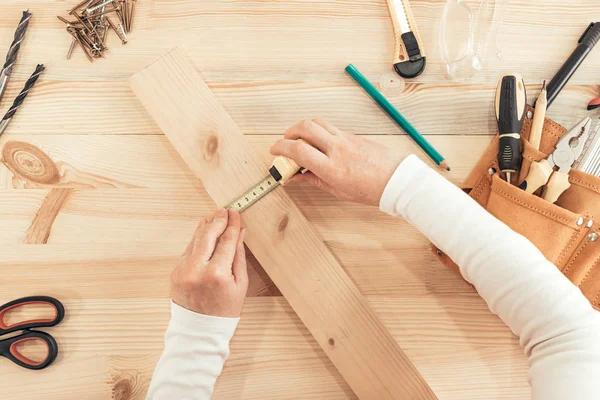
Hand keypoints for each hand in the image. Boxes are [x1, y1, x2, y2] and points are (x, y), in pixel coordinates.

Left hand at [171, 209, 247, 317]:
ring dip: (205, 227)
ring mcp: (184, 271)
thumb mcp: (240, 284)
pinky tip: (203, 234)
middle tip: (224, 211)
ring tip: (213, 217)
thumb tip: (239, 234)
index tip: (236, 215)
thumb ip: (238, 256)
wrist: (200, 330)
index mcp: (218, 274)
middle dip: (217, 220)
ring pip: (195, 240)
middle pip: (208, 235)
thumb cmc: (224, 310)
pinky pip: (188, 251)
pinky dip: (196, 241)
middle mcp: (198, 270)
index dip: (232, 225)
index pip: (227, 241)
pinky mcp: (175, 273)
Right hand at [270, 119, 403, 205]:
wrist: (396, 180)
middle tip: (285, 143)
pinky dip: (318, 131)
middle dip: (289, 132)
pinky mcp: (352, 135)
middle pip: (305, 128)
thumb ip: (314, 180)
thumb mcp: (337, 191)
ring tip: (299, 140)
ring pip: (317, 122)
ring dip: (303, 128)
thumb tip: (296, 177)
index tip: (274, 151)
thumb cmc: (371, 189)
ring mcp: (345, 139)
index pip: (298, 150)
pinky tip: (318, 143)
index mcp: (331, 167)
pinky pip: (329, 127)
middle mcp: (336, 149)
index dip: (280, 147)